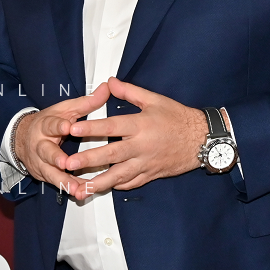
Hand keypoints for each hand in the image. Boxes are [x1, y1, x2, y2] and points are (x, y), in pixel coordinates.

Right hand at [13, 82, 109, 197]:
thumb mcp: (66, 110)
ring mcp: (40, 162)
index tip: (67, 127)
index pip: (51, 124)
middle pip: (46, 152)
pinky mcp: (43, 174)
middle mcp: (40, 145)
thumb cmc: (50, 122)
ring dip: (63, 180)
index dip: (58, 127)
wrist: (23, 138)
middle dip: (55, 158)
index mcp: (46, 125)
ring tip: (75, 188)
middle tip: (65, 163)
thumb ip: (86, 102)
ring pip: (50, 172)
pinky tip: (79, 193)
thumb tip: (107, 88)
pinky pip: (56, 183)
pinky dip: (67, 188)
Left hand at [63, 76, 206, 198]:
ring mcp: (146, 163)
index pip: (112, 127)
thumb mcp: (155, 100)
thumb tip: (109, 82)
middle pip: (111, 154)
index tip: (73, 129)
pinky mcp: (151, 174)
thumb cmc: (178, 117)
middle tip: (68, 163)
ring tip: (80, 187)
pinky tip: (104, 187)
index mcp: (141, 125)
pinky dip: (118, 185)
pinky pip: (132, 183)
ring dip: (98, 181)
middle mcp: (141, 146)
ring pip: (119, 175)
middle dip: (88, 160)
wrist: (202, 139)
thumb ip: (130, 91)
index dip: (92, 128)